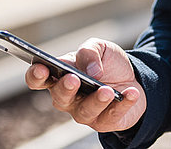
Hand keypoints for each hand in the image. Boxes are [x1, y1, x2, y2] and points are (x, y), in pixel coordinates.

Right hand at [25, 37, 146, 132]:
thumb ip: (89, 51)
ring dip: (96, 100)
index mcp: (60, 76)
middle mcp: (68, 98)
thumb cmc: (108, 64)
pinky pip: (112, 116)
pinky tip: (131, 93)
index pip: (39, 79)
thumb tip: (90, 70)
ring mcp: (85, 112)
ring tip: (107, 90)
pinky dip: (123, 104)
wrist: (135, 78)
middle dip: (65, 88)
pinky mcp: (105, 122)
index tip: (41, 68)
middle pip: (60, 98)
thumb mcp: (100, 47)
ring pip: (85, 111)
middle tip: (73, 79)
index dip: (36, 75)